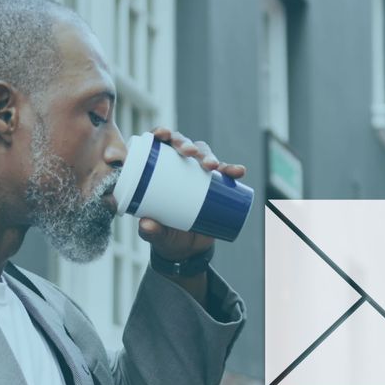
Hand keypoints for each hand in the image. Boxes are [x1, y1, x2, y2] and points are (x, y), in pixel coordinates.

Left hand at [138, 127, 246, 261]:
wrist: (186, 251)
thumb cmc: (164, 236)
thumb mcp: (155, 235)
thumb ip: (150, 231)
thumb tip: (146, 224)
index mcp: (157, 172)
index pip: (157, 145)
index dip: (160, 133)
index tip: (163, 135)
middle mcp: (177, 168)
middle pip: (182, 145)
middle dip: (186, 144)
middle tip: (190, 153)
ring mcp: (197, 175)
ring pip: (204, 155)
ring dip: (209, 155)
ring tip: (213, 166)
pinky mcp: (214, 186)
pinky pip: (224, 173)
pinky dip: (232, 170)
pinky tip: (238, 171)